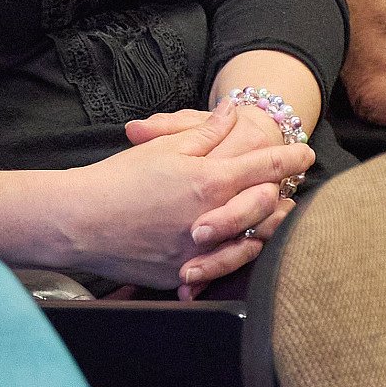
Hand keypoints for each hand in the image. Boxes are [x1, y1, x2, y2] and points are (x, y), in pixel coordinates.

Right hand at [54, 106, 313, 292]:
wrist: (80, 222)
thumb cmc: (119, 179)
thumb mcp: (165, 147)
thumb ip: (205, 132)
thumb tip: (232, 112)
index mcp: (210, 181)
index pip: (264, 167)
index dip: (289, 159)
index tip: (305, 155)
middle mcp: (212, 218)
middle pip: (267, 207)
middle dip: (285, 194)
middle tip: (293, 186)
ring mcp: (199, 251)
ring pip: (251, 242)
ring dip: (269, 228)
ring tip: (279, 218)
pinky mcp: (182, 273)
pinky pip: (221, 268)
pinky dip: (236, 256)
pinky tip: (243, 248)